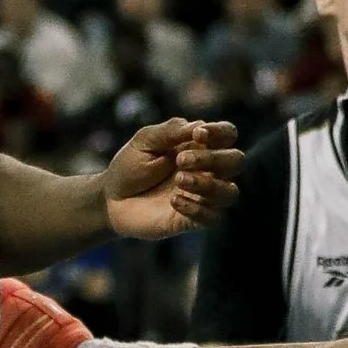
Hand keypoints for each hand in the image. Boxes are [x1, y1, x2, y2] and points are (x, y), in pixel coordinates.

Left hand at [104, 116, 242, 241]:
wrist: (110, 199)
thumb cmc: (129, 166)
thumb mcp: (144, 141)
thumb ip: (171, 131)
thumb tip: (198, 127)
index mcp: (199, 146)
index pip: (228, 134)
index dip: (221, 132)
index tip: (197, 134)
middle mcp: (208, 170)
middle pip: (236, 161)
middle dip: (213, 159)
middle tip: (181, 161)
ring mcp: (202, 196)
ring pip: (230, 192)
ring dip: (208, 185)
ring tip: (179, 180)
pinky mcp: (194, 220)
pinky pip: (213, 218)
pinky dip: (196, 209)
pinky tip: (173, 201)